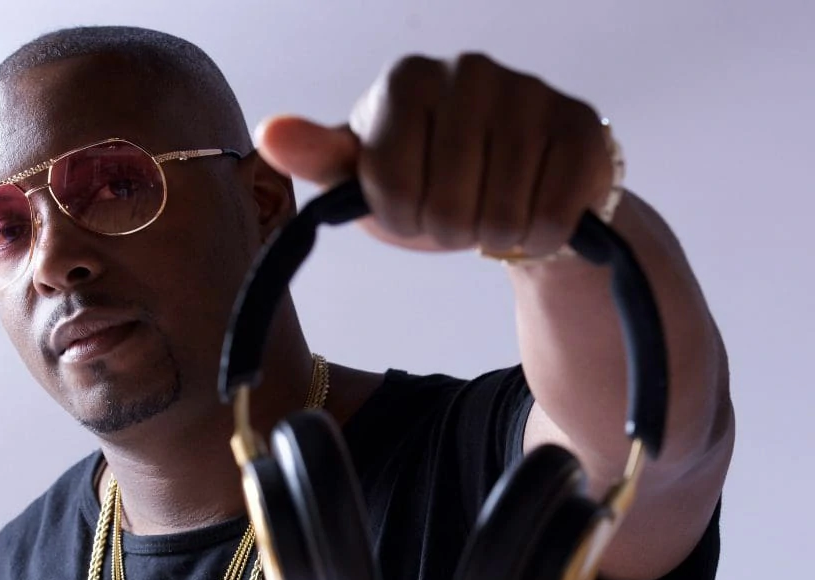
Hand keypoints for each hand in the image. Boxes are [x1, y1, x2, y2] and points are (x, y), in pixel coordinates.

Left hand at [255, 53, 614, 257]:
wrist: (515, 187)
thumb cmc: (428, 180)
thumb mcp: (365, 176)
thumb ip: (320, 159)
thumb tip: (269, 135)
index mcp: (406, 79)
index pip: (390, 189)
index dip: (402, 217)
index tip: (411, 201)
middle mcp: (470, 69)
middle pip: (446, 210)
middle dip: (448, 231)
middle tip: (457, 209)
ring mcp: (531, 92)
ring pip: (500, 219)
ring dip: (493, 236)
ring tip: (494, 207)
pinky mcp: (583, 126)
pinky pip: (550, 219)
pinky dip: (538, 237)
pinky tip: (533, 209)